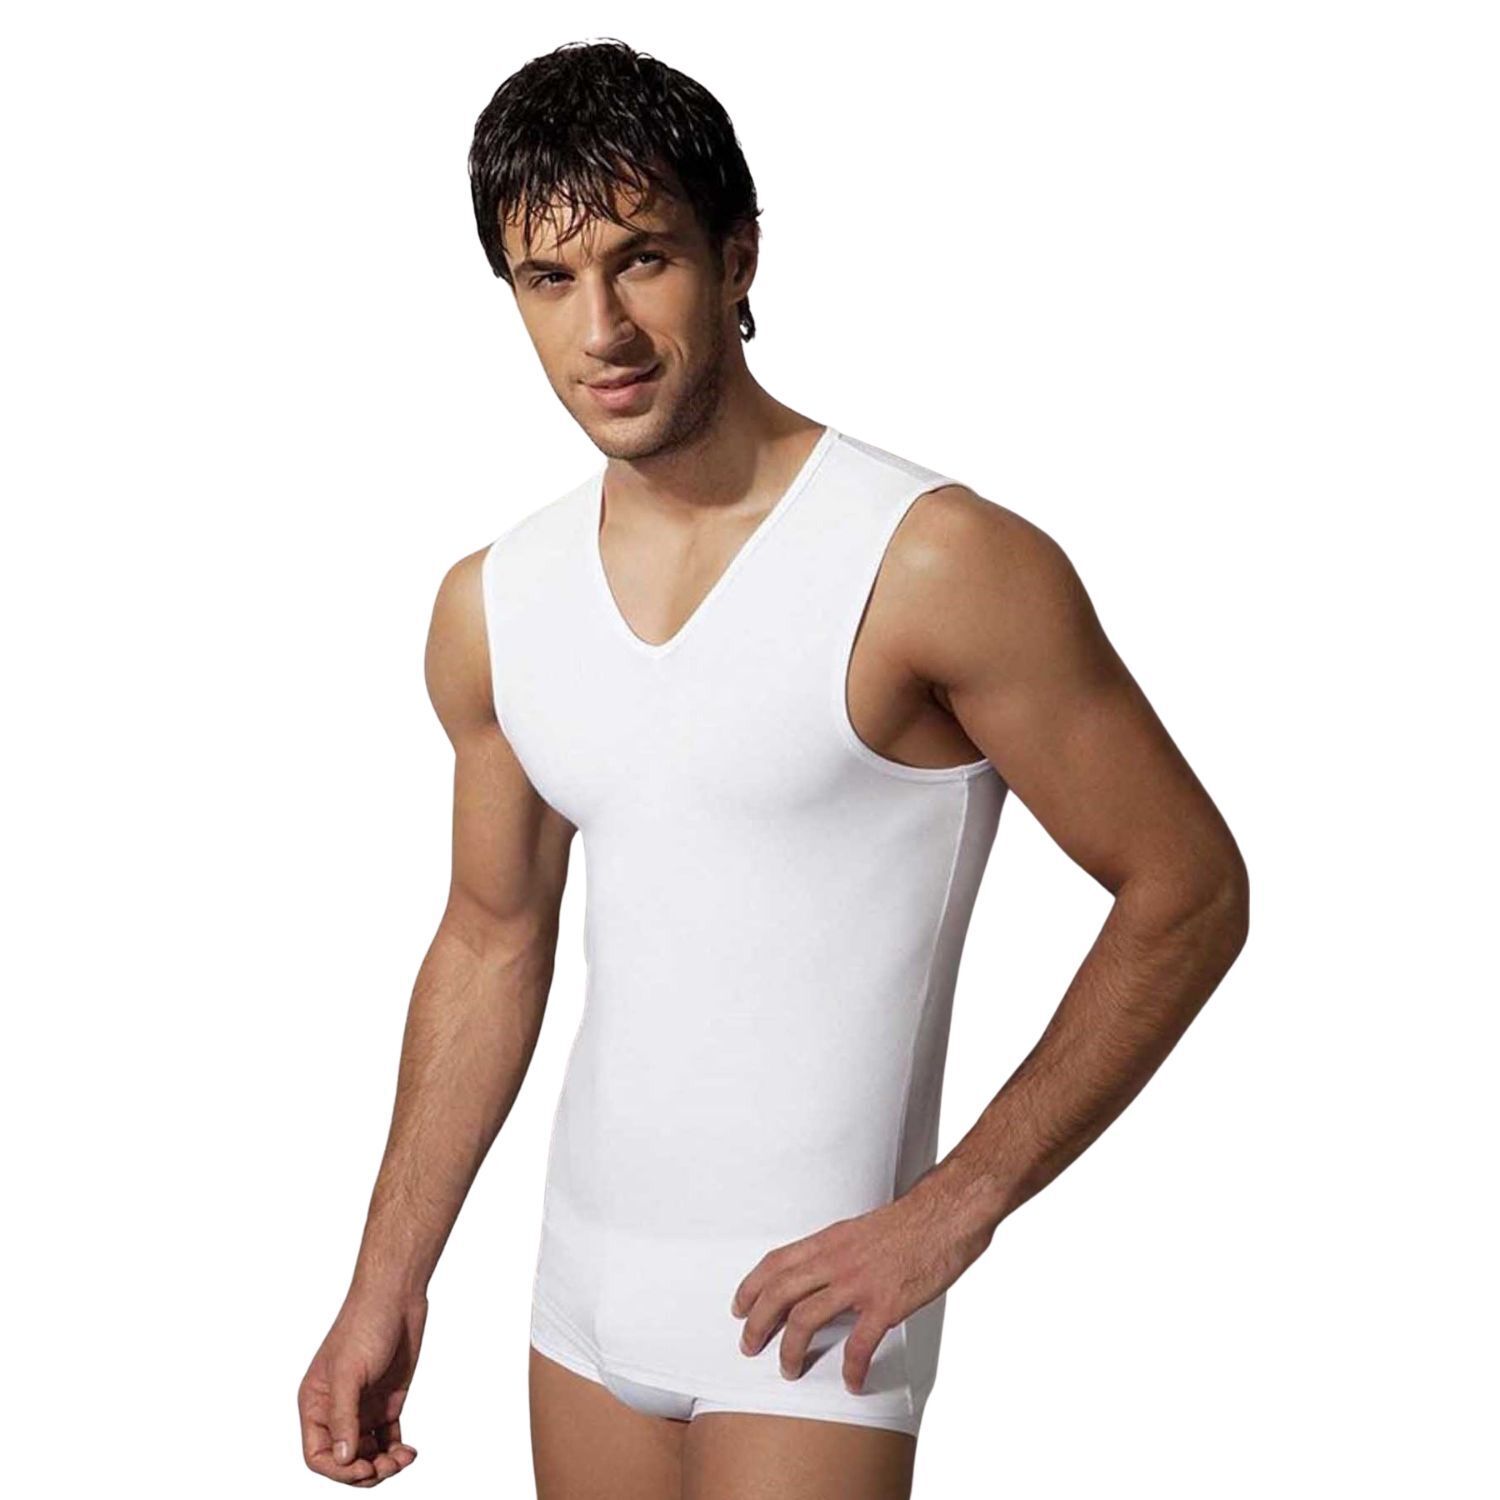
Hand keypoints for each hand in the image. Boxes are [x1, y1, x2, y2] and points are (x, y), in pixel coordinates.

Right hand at [298, 1287, 427, 1484]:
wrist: (397, 1296)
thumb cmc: (365, 1324)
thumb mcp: (349, 1371)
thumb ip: (344, 1417)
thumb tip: (344, 1459)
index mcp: (316, 1403)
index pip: (318, 1454)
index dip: (338, 1470)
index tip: (364, 1468)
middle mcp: (337, 1410)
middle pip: (345, 1460)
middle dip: (365, 1471)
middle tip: (388, 1466)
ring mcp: (363, 1407)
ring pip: (368, 1454)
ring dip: (383, 1465)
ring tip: (402, 1458)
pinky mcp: (387, 1402)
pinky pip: (387, 1439)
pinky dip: (396, 1451)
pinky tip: (409, 1452)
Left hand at [729, 1170, 995, 1394]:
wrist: (947, 1213)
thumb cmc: (910, 1221)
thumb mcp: (860, 1228)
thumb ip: (838, 1251)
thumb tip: (823, 1273)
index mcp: (829, 1240)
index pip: (775, 1263)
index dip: (750, 1287)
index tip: (739, 1307)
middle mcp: (836, 1260)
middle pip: (779, 1293)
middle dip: (757, 1324)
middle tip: (749, 1346)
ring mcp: (859, 1283)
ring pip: (805, 1320)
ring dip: (791, 1350)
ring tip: (788, 1370)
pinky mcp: (886, 1304)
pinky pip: (859, 1345)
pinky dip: (852, 1369)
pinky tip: (852, 1382)